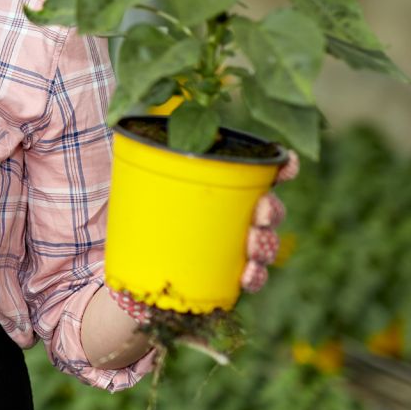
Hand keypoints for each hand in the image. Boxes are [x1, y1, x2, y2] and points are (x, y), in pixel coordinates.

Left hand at [110, 151, 299, 320]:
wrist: (122, 275)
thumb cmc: (132, 223)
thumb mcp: (132, 189)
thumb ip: (139, 164)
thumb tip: (125, 129)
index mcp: (217, 188)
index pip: (258, 175)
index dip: (282, 168)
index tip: (288, 162)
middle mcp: (232, 217)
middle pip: (268, 209)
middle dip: (272, 209)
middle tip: (260, 211)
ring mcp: (232, 250)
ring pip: (265, 244)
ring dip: (267, 243)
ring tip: (253, 245)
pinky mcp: (225, 280)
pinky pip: (251, 279)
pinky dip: (255, 277)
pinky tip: (247, 276)